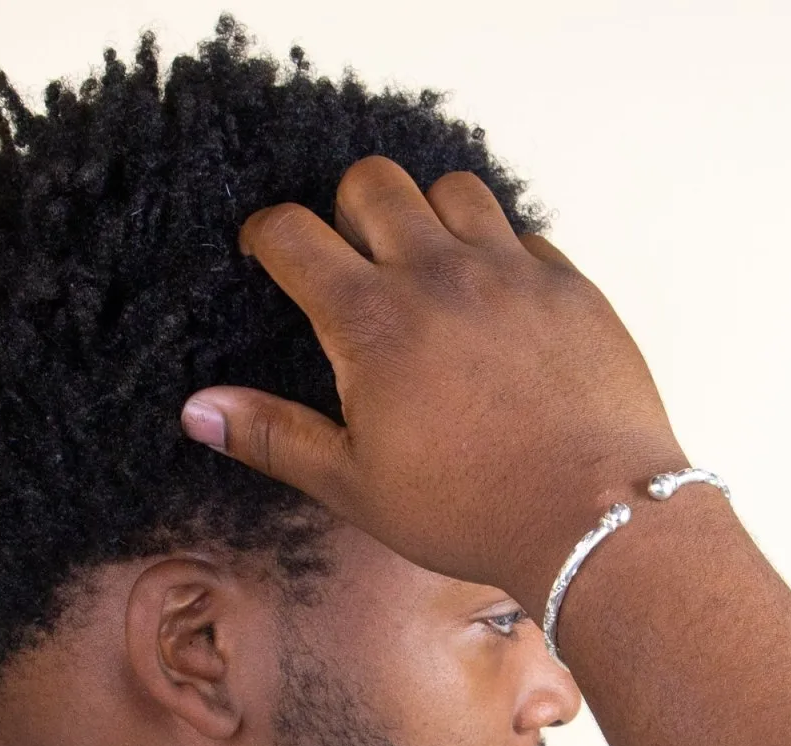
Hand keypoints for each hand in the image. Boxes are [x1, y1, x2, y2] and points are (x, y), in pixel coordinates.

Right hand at [182, 155, 686, 615]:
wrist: (593, 517)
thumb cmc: (470, 511)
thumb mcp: (355, 485)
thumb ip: (274, 436)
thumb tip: (197, 409)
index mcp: (371, 321)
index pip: (293, 234)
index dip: (267, 235)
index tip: (268, 255)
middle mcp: (438, 275)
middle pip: (373, 182)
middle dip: (347, 210)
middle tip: (354, 264)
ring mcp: (511, 272)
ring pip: (454, 189)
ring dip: (427, 215)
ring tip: (428, 271)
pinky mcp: (570, 286)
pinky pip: (524, 233)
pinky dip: (499, 251)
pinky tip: (496, 302)